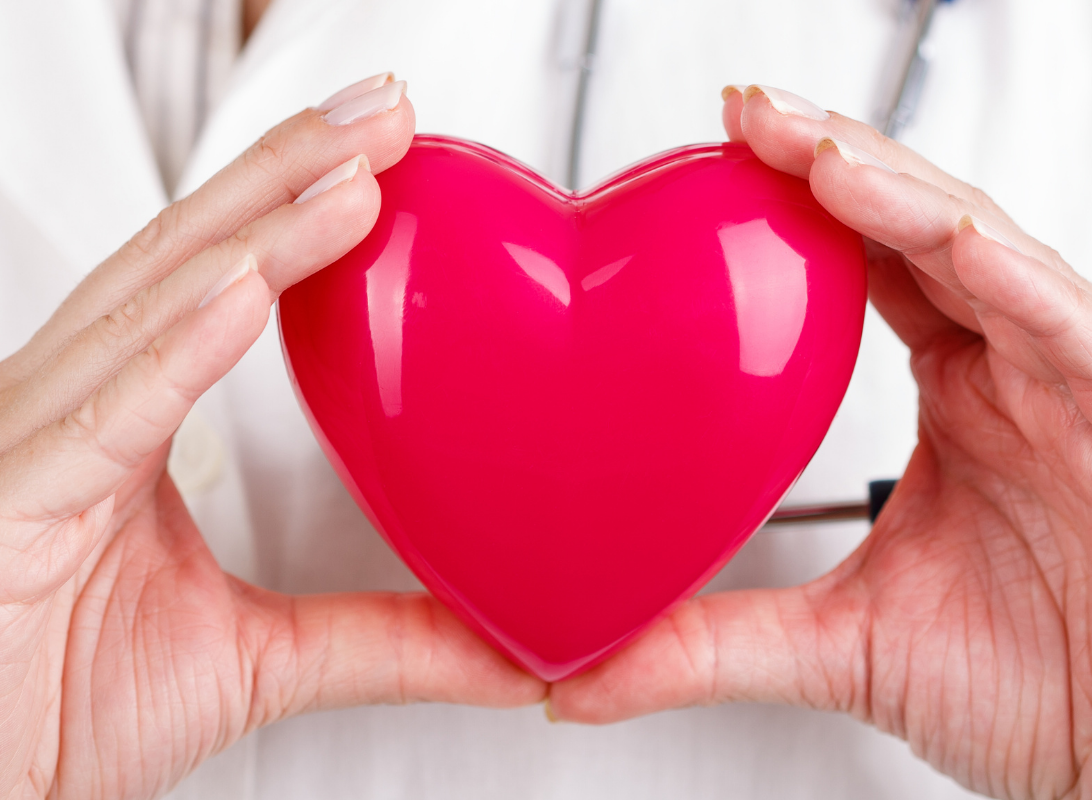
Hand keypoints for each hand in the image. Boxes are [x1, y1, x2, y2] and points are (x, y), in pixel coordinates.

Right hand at [0, 76, 542, 799]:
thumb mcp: (250, 659)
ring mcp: (13, 448)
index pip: (204, 282)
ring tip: (346, 176)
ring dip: (251, 237)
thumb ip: (372, 637)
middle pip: (177, 261)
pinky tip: (242, 289)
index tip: (385, 152)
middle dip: (283, 178)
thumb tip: (502, 646)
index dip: (289, 209)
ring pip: (144, 315)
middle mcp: (49, 409)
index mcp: (98, 420)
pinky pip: (99, 416)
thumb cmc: (39, 714)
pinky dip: (173, 348)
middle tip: (384, 113)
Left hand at [551, 85, 1091, 799]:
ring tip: (811, 147)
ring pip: (987, 248)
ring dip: (900, 190)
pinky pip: (1061, 319)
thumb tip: (579, 672)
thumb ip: (710, 643)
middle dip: (835, 161)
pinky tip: (941, 233)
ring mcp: (1065, 380)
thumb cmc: (1041, 689)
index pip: (872, 264)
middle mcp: (1013, 369)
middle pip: (921, 227)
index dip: (799, 205)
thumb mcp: (840, 651)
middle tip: (744, 116)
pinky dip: (1004, 272)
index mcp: (960, 396)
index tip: (710, 163)